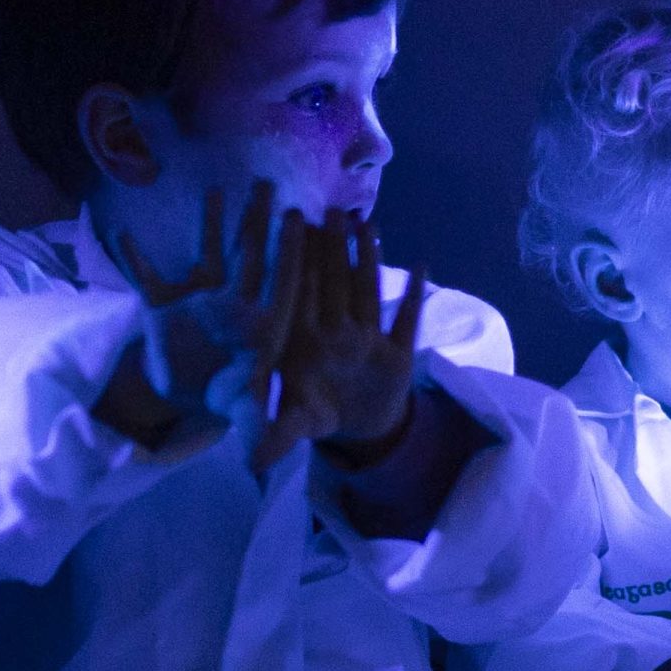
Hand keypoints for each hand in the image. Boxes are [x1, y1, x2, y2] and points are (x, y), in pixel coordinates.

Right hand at [113, 180, 305, 419]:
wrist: (191, 393)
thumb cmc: (229, 395)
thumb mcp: (246, 410)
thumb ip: (257, 422)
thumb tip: (268, 455)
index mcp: (259, 323)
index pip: (280, 283)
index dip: (289, 253)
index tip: (301, 220)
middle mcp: (233, 302)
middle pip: (249, 256)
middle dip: (258, 221)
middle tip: (270, 183)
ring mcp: (199, 298)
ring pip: (207, 252)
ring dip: (210, 223)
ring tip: (215, 190)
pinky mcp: (163, 305)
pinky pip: (146, 277)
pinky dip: (134, 258)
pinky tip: (121, 233)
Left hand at [261, 214, 424, 472]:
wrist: (358, 430)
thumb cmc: (319, 415)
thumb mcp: (295, 426)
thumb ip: (276, 436)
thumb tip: (250, 461)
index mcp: (309, 343)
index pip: (302, 296)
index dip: (300, 262)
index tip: (296, 228)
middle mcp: (338, 333)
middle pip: (334, 283)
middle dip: (333, 248)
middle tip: (331, 209)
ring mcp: (369, 340)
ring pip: (367, 292)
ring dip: (369, 259)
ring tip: (367, 224)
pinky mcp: (397, 354)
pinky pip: (407, 321)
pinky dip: (415, 297)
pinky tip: (420, 266)